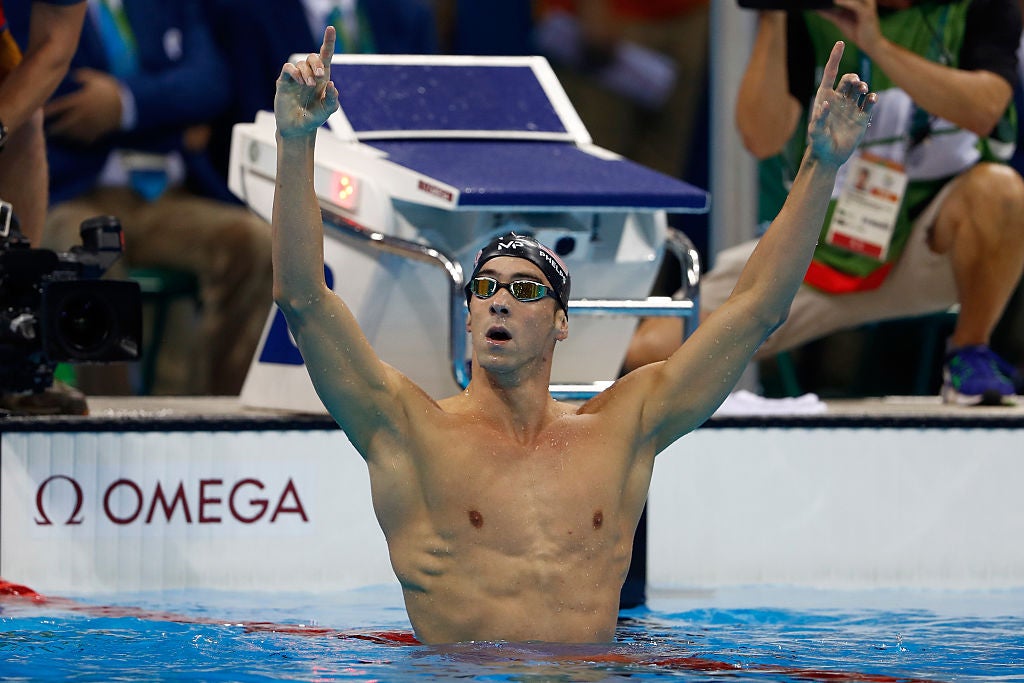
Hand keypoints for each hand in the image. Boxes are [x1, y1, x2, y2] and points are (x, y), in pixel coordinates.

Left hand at [44, 68, 122, 143]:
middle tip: (45, 131)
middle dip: (54, 128)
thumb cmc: (111, 89)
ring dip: (65, 136)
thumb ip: (82, 76)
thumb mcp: (96, 78)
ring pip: (74, 133)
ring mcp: (92, 124)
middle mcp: (84, 114)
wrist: (129, 104)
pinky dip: (80, 140)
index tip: (40, 112)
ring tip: (58, 136)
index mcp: (81, 100)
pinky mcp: (100, 131)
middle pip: (65, 124)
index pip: (59, 106)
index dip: (48, 110)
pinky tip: (74, 140)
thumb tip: (71, 75)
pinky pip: (87, 138)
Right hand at [275, 26, 338, 138]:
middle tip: (320, 76)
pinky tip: (299, 82)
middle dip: (317, 63)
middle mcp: (309, 75)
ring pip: (301, 63)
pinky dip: (295, 72)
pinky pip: (288, 68)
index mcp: (322, 78)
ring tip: (308, 86)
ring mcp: (296, 78)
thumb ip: (332, 99)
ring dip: (307, 72)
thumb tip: (331, 84)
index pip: (325, 56)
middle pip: (313, 57)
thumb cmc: (313, 118)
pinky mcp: (284, 82)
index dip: (328, 42)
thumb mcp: (327, 110)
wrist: (298, 128)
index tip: (331, 28)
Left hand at [806, 41, 875, 166]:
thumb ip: (819, 119)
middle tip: (856, 84)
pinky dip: (871, 98)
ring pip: (860, 89)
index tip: (841, 43)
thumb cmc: (818, 143)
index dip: (835, 58)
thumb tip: (827, 105)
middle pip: (848, 80)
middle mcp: (839, 99)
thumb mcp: (815, 132)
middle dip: (853, 78)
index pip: (830, 73)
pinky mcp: (861, 117)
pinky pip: (869, 103)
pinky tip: (871, 99)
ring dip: (862, 86)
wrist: (829, 156)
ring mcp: (851, 107)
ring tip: (862, 91)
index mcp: (825, 97)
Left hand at [817, 0, 885, 54]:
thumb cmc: (856, 31)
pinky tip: (835, 1)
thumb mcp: (840, 19)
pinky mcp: (867, 13)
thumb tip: (816, 8)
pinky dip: (845, 2)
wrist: (870, 44)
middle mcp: (864, 0)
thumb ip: (830, 13)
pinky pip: (856, 5)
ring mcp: (866, 5)